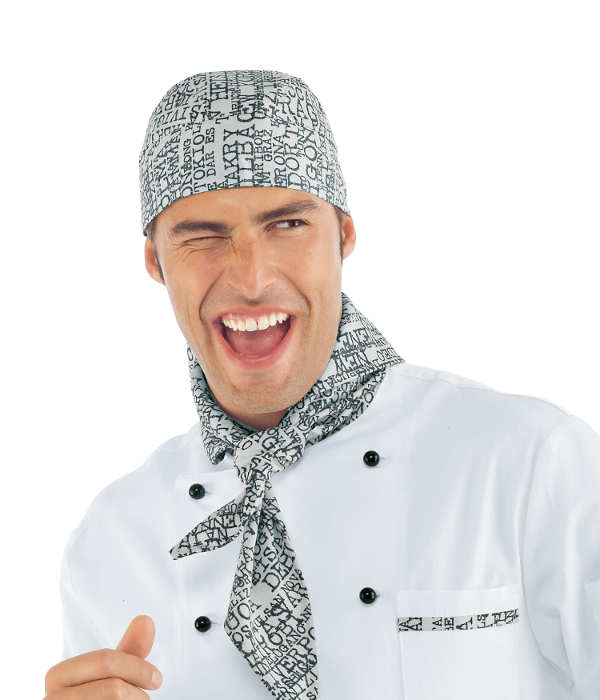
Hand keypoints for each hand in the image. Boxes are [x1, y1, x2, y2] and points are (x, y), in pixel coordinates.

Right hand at [44, 614, 162, 697]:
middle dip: (138, 692)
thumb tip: (145, 620)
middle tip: (145, 698)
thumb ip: (128, 651)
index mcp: (58, 675)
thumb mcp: (111, 674)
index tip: (156, 679)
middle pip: (113, 688)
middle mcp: (51, 698)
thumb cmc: (96, 699)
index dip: (138, 667)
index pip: (105, 660)